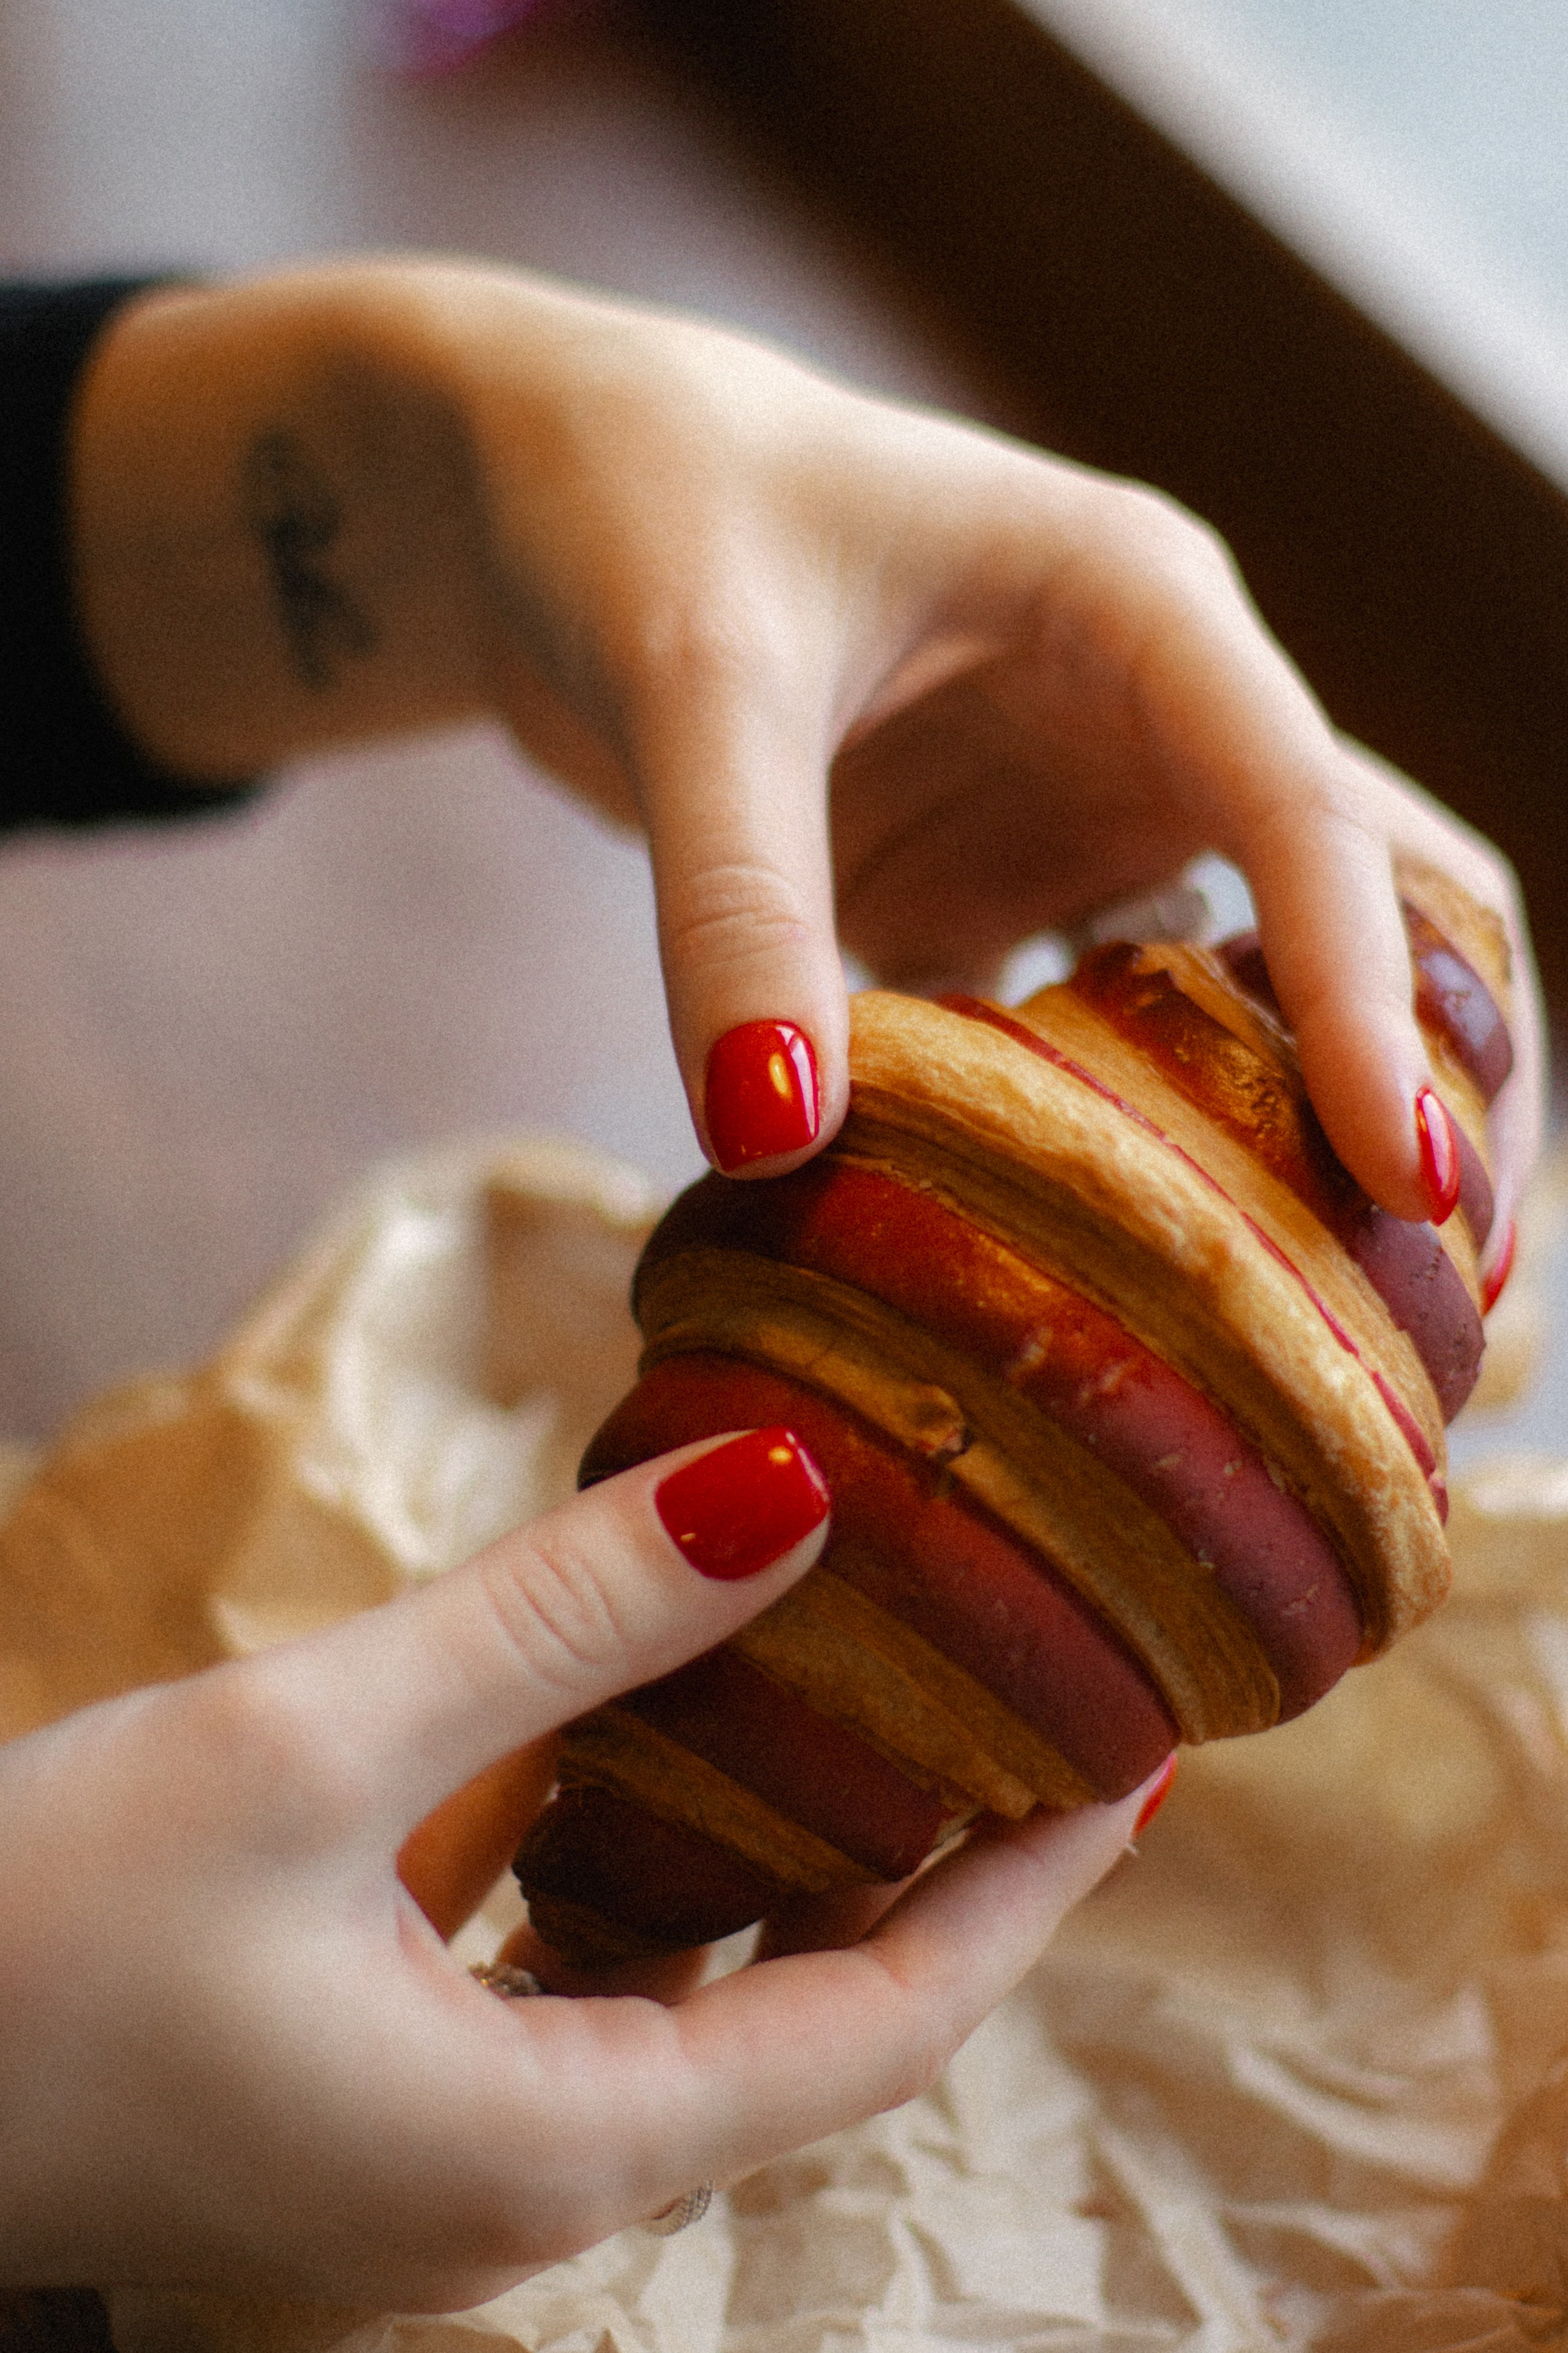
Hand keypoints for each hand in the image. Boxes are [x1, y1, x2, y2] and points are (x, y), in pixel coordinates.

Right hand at [0, 1430, 1151, 2307]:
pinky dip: (628, 1877)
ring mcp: (442, 2165)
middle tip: (1012, 1704)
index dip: (1027, 1893)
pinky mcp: (367, 2110)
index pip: (886, 2025)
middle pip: (804, 2021)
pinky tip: (629, 1752)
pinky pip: (560, 1993)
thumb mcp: (306, 1750)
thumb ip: (558, 1625)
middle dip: (922, 1866)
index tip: (1131, 1761)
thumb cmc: (32, 1948)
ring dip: (774, 1862)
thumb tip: (784, 1489)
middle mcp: (526, 2188)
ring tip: (856, 1699)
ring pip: (685, 2004)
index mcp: (558, 2144)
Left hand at [71, 263, 1543, 1246]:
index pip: (1306, 816)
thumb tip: (779, 1141)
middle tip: (1448, 1283)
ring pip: (1248, 996)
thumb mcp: (691, 680)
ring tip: (1328, 1321)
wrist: (534, 493)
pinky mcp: (995, 894)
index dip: (1374, 1002)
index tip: (1411, 1188)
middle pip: (1369, 905)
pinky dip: (1109, 1145)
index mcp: (1143, 612)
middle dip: (1436, 1074)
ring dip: (1292, 1137)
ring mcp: (1077, 817)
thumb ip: (738, 899)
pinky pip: (1089, 1045)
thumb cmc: (631, 510)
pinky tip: (1103, 1271)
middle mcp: (1151, 719)